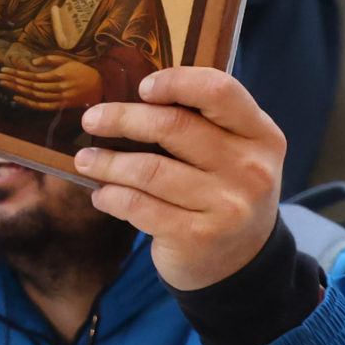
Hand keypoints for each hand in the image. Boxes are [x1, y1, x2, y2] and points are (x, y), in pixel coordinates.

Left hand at [0, 54, 103, 109]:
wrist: (101, 87)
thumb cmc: (83, 71)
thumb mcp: (68, 60)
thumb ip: (51, 60)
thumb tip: (33, 62)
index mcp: (61, 75)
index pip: (34, 76)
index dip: (18, 73)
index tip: (5, 70)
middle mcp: (59, 88)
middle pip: (31, 86)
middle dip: (14, 81)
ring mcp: (60, 99)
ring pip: (35, 96)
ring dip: (18, 90)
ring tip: (4, 85)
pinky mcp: (61, 106)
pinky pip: (42, 106)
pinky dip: (29, 103)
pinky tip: (17, 98)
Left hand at [74, 68, 286, 292]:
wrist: (240, 263)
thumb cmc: (224, 191)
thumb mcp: (233, 153)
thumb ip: (202, 121)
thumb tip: (128, 95)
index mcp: (260, 135)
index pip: (219, 91)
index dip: (176, 81)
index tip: (142, 88)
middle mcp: (250, 168)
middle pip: (173, 127)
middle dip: (122, 119)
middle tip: (91, 120)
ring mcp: (226, 205)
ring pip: (149, 169)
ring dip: (107, 162)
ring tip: (85, 160)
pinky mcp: (197, 236)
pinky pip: (139, 206)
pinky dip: (112, 196)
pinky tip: (102, 194)